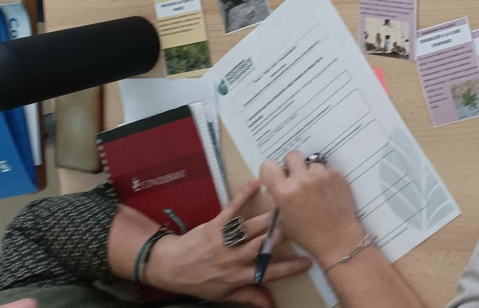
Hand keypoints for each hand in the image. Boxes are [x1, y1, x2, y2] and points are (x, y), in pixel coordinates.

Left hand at [144, 180, 311, 307]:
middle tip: (301, 224)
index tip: (308, 262)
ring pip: (252, 228)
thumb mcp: (225, 294)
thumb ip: (250, 295)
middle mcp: (233, 258)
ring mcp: (224, 240)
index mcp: (238, 276)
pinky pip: (231, 208)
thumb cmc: (200, 281)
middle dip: (282, 236)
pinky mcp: (215, 225)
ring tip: (287, 206)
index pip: (268, 273)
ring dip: (269, 218)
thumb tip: (272, 305)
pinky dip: (243, 195)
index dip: (289, 268)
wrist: (170, 267)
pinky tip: (256, 183)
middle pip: (262, 246)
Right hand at [261, 151, 363, 268]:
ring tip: (316, 190)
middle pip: (292, 155)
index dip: (270, 171)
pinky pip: (326, 171)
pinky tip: (328, 194)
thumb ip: (277, 199)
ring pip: (311, 164)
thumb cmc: (306, 234)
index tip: (275, 177)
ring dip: (311, 174)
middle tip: (296, 177)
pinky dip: (325, 179)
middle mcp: (301, 179)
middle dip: (292, 165)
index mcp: (284, 191)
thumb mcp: (283, 219)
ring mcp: (321, 175)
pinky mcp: (336, 175)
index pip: (268, 165)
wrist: (337, 237)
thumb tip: (274, 186)